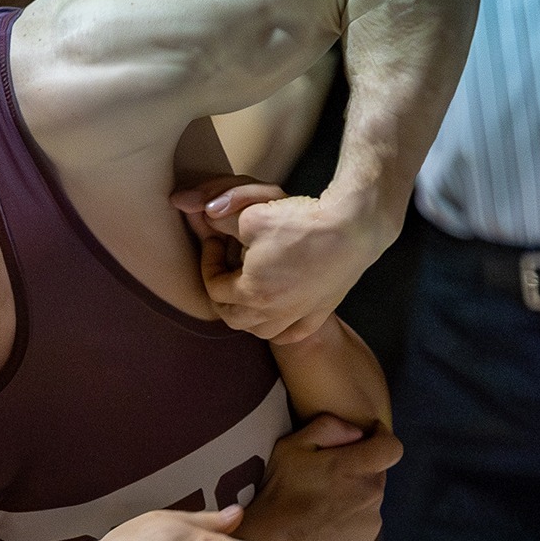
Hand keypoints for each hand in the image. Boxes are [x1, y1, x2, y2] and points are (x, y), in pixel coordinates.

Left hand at [171, 177, 393, 343]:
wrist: (353, 227)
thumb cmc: (301, 220)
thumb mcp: (250, 214)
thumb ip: (217, 216)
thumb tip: (186, 207)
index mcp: (252, 292)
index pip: (214, 289)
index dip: (208, 263)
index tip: (215, 241)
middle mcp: (274, 313)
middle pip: (232, 317)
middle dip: (222, 294)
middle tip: (225, 267)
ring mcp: (299, 317)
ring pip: (260, 330)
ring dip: (247, 314)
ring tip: (247, 288)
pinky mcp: (320, 314)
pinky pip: (290, 334)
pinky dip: (278, 325)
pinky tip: (277, 308)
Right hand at [233, 414, 399, 540]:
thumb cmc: (278, 495)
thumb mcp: (289, 447)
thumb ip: (327, 428)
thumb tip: (355, 432)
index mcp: (354, 468)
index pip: (391, 447)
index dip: (381, 439)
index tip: (367, 438)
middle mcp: (370, 495)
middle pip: (377, 473)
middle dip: (358, 470)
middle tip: (326, 477)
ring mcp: (370, 522)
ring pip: (370, 499)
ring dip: (354, 496)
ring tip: (321, 505)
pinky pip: (363, 524)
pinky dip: (349, 520)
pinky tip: (323, 525)